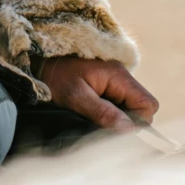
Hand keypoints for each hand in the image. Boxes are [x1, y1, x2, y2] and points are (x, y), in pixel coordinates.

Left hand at [41, 55, 158, 129]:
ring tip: (92, 119)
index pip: (148, 104)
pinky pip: (116, 104)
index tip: (117, 129)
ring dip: (115, 118)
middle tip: (101, 125)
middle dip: (126, 121)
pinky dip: (107, 113)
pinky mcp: (104, 86)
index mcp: (119, 76)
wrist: (36, 55)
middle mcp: (121, 78)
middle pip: (140, 108)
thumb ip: (102, 112)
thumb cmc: (54, 73)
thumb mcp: (75, 95)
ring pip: (128, 108)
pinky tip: (91, 115)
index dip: (138, 122)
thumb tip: (128, 129)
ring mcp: (113, 82)